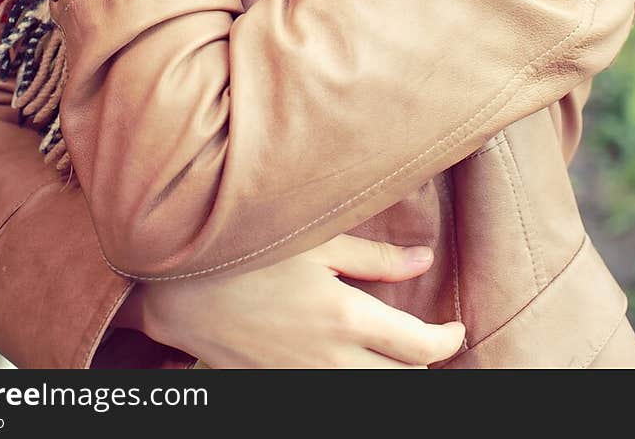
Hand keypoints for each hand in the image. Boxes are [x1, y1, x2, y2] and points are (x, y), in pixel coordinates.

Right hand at [115, 234, 465, 368]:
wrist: (179, 290)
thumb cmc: (248, 251)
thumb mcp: (317, 242)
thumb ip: (375, 257)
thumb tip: (424, 261)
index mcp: (346, 320)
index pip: (420, 348)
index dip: (447, 339)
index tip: (456, 327)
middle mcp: (330, 361)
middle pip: (400, 380)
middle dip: (421, 361)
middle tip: (427, 337)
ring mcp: (303, 381)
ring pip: (368, 393)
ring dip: (387, 374)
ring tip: (394, 350)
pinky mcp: (280, 388)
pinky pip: (330, 391)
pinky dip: (351, 378)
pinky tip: (349, 356)